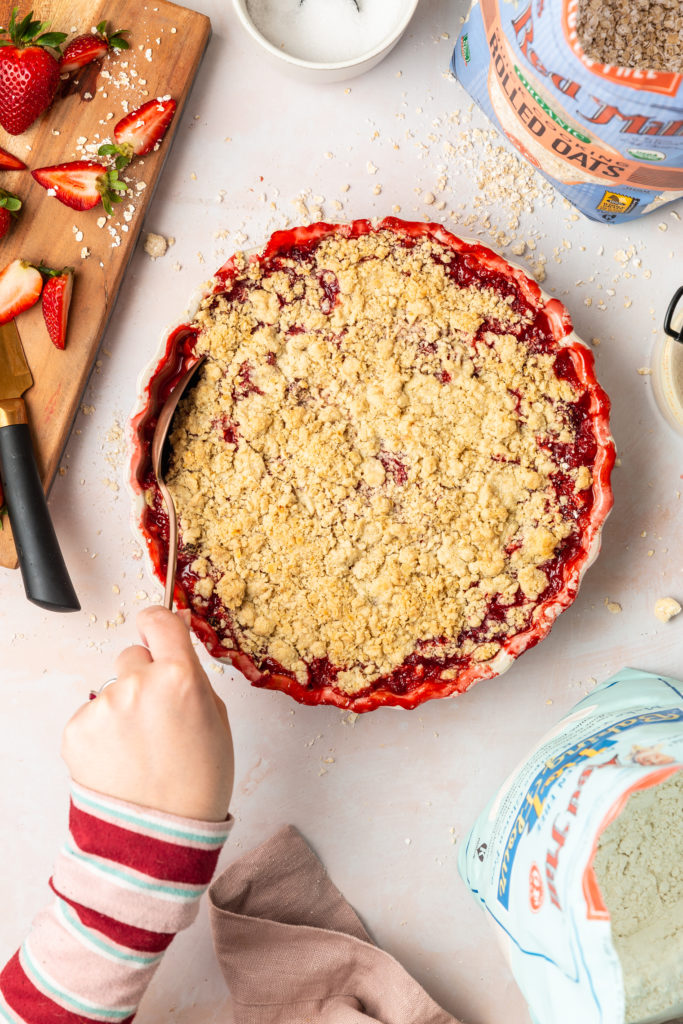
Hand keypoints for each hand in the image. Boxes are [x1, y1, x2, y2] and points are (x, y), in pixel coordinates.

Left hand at [62, 606, 233, 821]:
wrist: (159, 836)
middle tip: (159, 717)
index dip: (159, 624)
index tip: (159, 633)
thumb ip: (193, 676)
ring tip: (140, 748)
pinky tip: (121, 758)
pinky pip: (93, 715)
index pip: (158, 620)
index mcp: (180, 677)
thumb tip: (175, 640)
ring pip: (114, 688)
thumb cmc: (198, 783)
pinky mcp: (77, 729)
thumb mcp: (217, 720)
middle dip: (145, 676)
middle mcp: (138, 684)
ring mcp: (103, 707)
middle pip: (134, 656)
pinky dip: (104, 731)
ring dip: (124, 707)